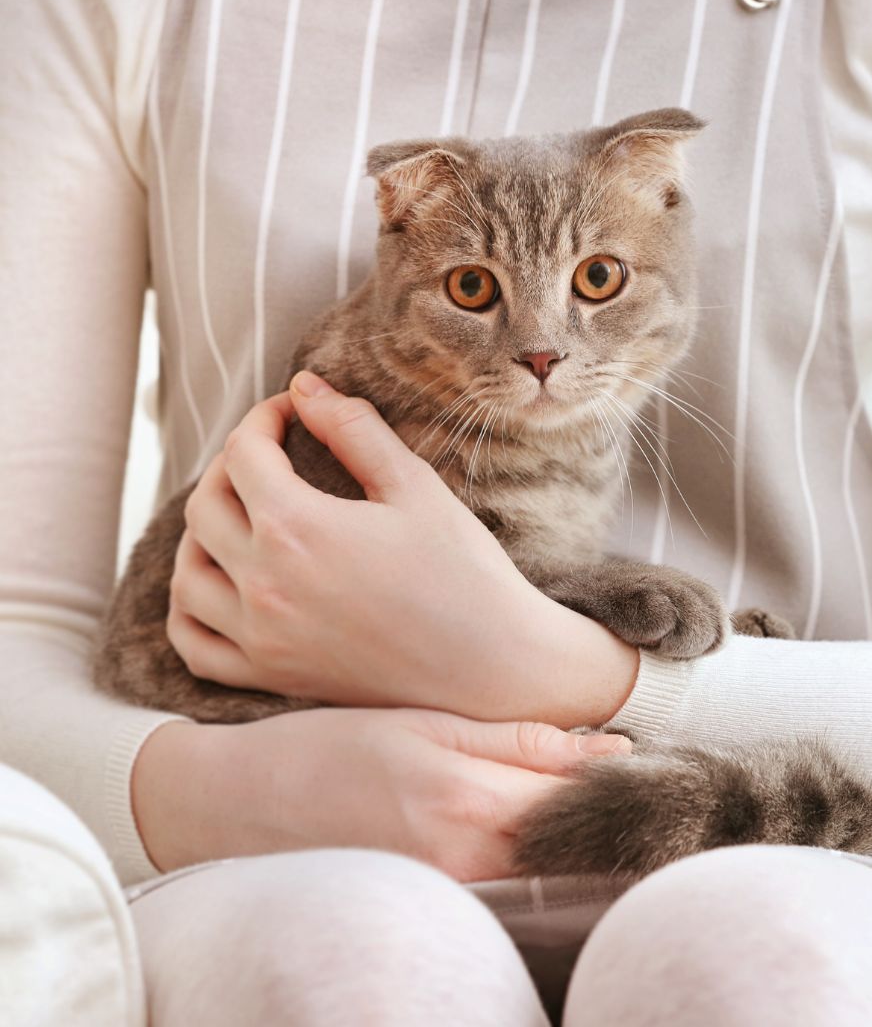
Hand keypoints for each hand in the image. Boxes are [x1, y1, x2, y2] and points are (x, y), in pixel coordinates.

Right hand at [132, 708, 631, 880]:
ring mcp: (448, 888)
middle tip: (635, 779)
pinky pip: (508, 885)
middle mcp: (463, 853)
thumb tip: (604, 749)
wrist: (241, 803)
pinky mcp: (432, 902)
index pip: (573, 790)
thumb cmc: (328, 746)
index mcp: (464, 795)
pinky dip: (535, 859)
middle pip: (568, 836)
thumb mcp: (423, 723)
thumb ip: (514, 740)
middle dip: (606, 809)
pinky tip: (539, 833)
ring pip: (544, 865)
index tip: (648, 759)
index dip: (616, 775)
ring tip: (593, 802)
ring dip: (575, 835)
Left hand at [167, 372, 638, 726]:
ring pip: (187, 574)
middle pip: (205, 505)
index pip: (245, 453)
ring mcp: (261, 638)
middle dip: (232, 465)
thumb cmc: (464, 574)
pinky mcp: (271, 676)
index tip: (291, 411)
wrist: (491, 667)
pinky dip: (189, 609)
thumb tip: (305, 386)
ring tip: (239, 515)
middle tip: (271, 454)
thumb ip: (354, 429)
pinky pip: (194, 644)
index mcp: (297, 528)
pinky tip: (219, 586)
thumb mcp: (415, 487)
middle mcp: (264, 584)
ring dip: (201, 533)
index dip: (264, 418)